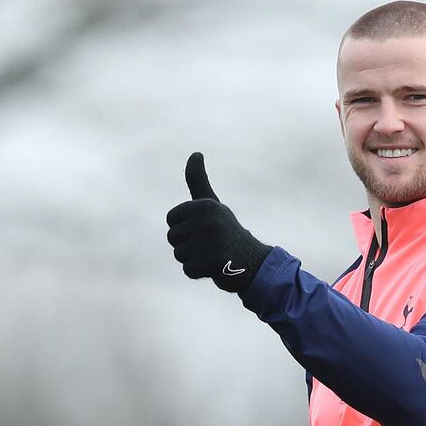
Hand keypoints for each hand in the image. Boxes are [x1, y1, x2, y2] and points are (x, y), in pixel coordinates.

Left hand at [166, 153, 270, 292]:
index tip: (203, 230)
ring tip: (213, 255)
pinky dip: (199, 272)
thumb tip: (195, 153)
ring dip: (194, 260)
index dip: (183, 229)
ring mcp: (211, 242)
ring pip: (179, 255)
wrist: (254, 263)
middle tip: (209, 245)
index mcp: (204, 205)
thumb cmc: (227, 232)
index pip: (171, 220)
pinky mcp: (214, 262)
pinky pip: (188, 270)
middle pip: (173, 238)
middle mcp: (207, 220)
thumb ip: (198, 181)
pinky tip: (215, 267)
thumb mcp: (211, 204)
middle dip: (187, 246)